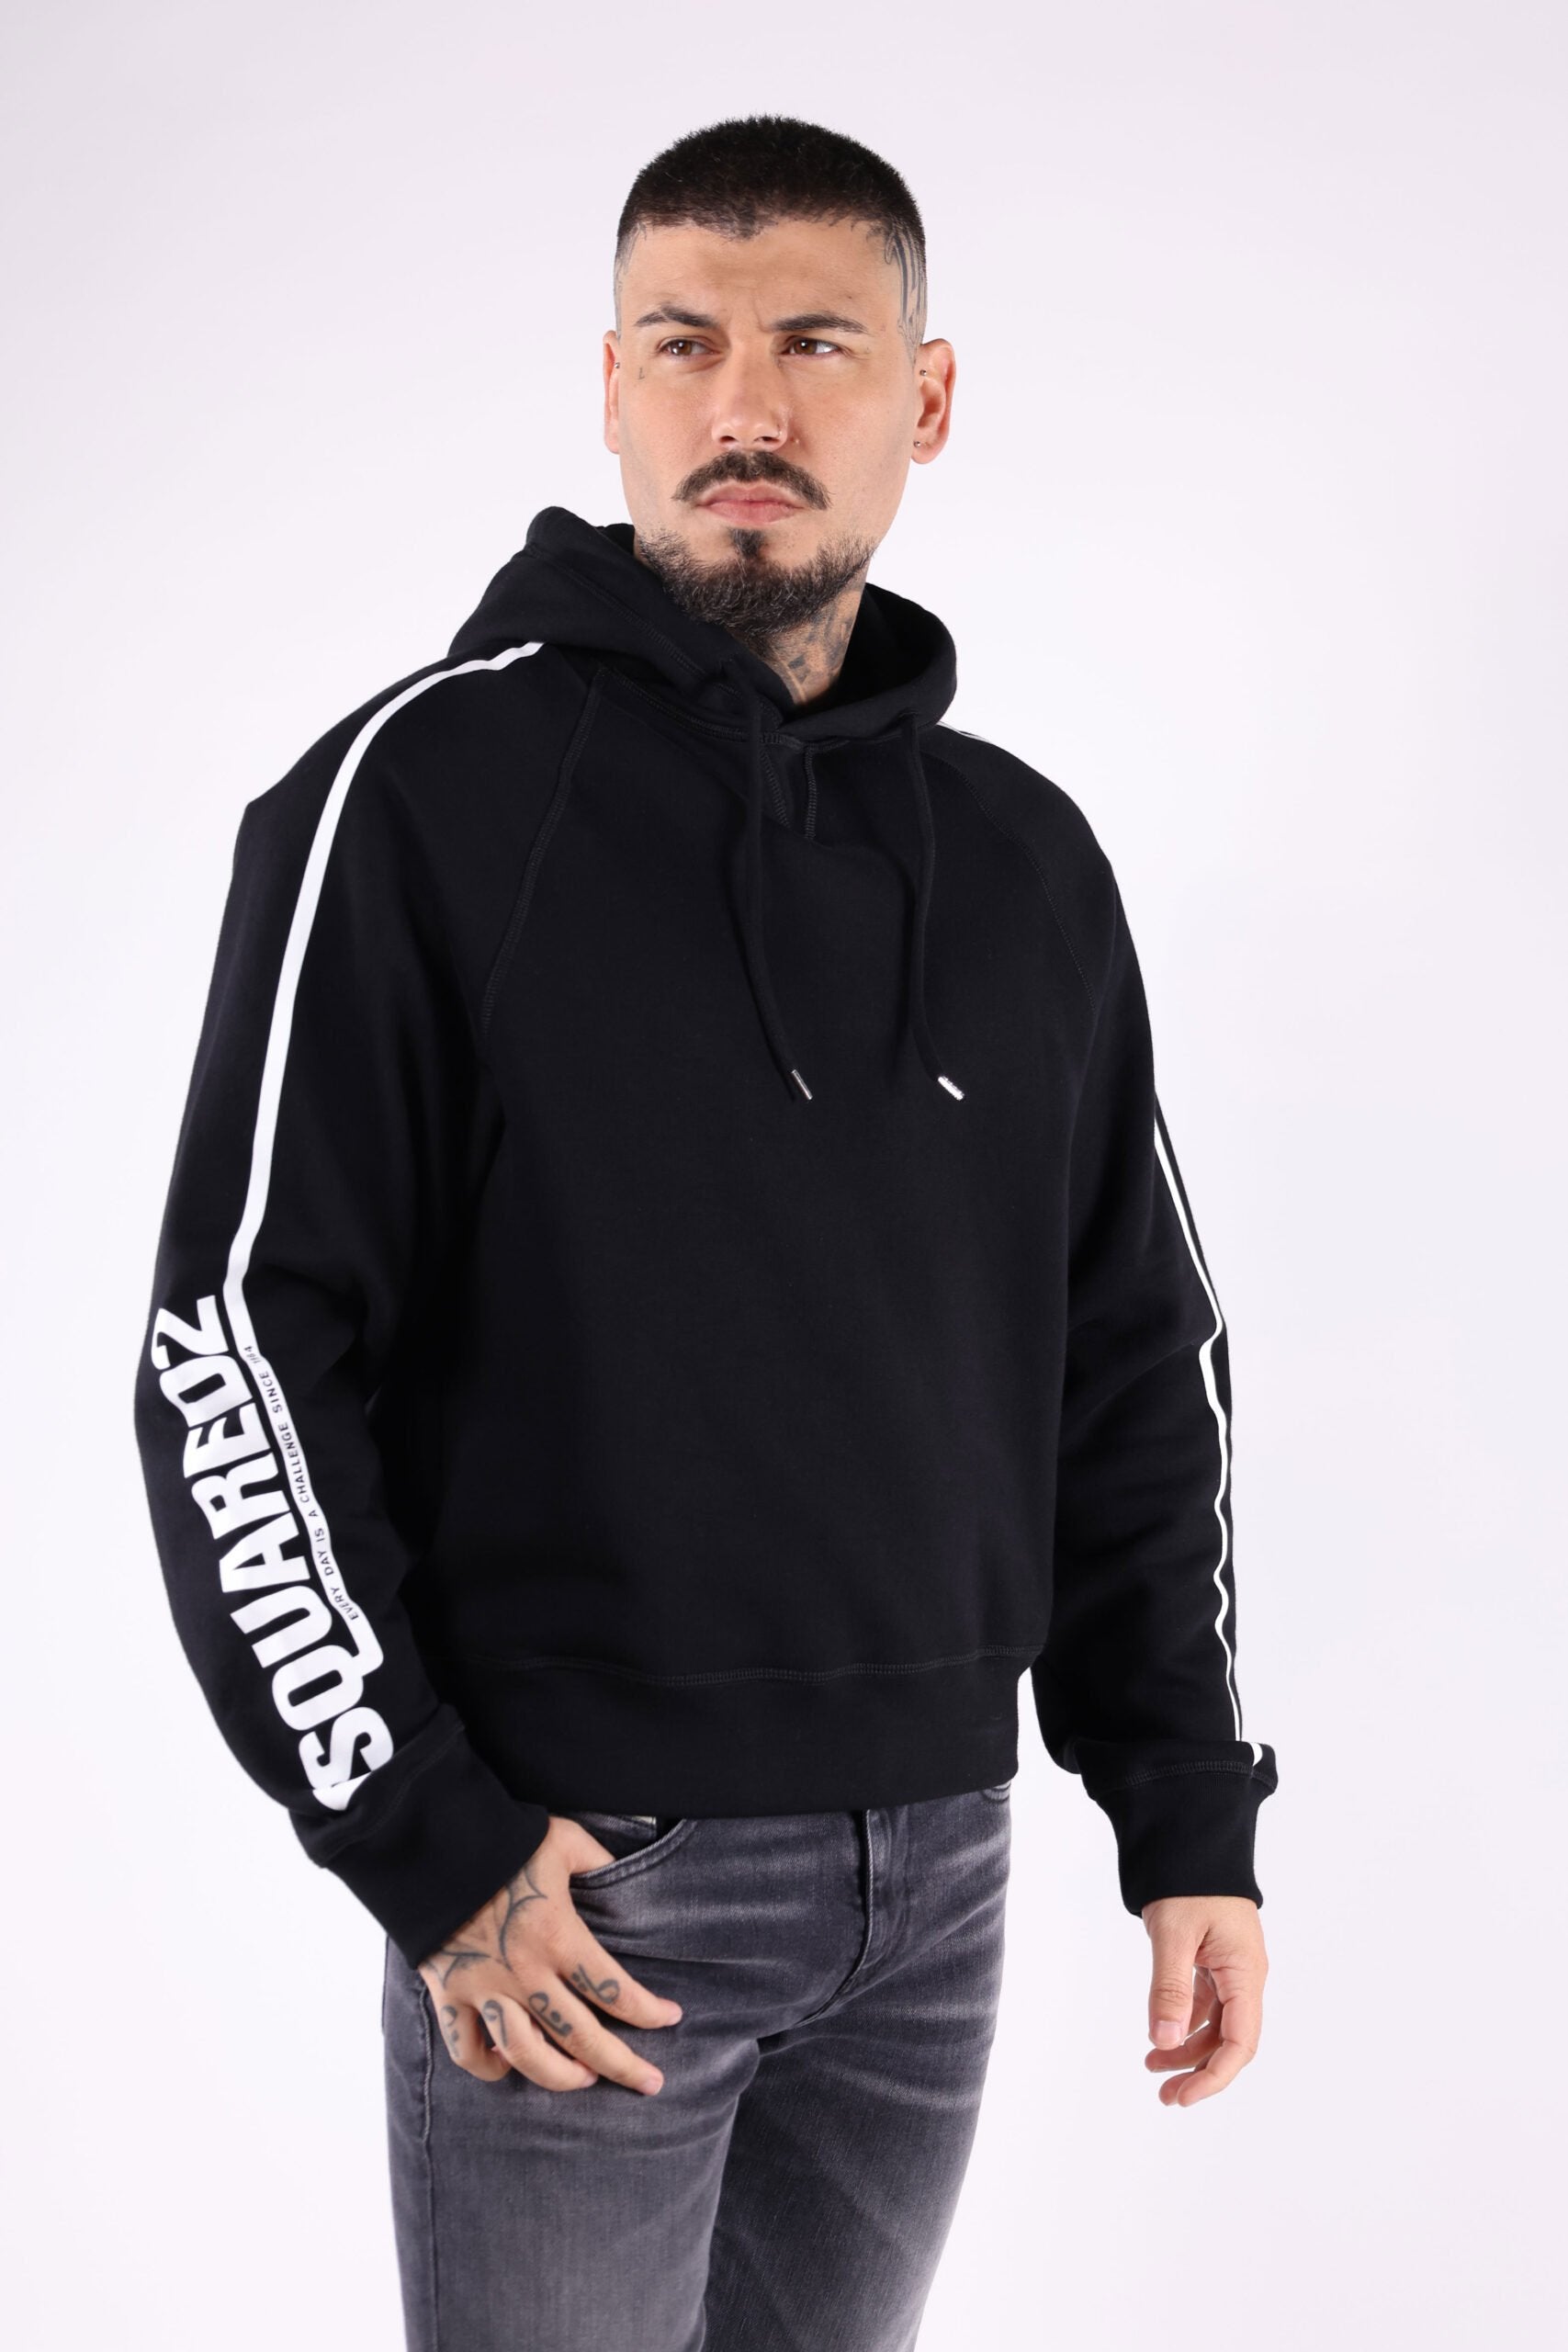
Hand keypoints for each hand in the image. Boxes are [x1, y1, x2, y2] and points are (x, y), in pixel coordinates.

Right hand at [416, 1815, 683, 2094]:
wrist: (433, 1841)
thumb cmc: (505, 1838)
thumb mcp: (565, 1841)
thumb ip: (599, 1862)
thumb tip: (626, 1874)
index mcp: (558, 1935)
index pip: (613, 1989)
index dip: (647, 2011)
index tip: (671, 2018)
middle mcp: (524, 1972)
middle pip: (581, 2037)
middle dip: (622, 2065)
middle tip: (651, 2082)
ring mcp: (484, 1987)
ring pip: (527, 2054)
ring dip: (559, 2076)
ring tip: (584, 2079)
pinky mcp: (449, 1993)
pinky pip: (467, 2050)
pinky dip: (488, 2066)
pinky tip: (507, 2065)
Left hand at [1140, 1894, 1266, 2106]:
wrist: (1190, 1835)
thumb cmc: (1188, 1880)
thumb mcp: (1174, 1934)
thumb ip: (1169, 1988)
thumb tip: (1163, 2041)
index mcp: (1245, 1972)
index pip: (1240, 2042)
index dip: (1215, 2075)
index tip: (1184, 2096)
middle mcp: (1244, 1975)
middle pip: (1229, 2040)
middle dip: (1199, 2071)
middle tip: (1165, 2096)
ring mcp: (1230, 1967)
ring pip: (1215, 2024)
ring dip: (1187, 2049)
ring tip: (1152, 2068)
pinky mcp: (1214, 1959)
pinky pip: (1204, 2003)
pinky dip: (1183, 2022)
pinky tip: (1159, 2035)